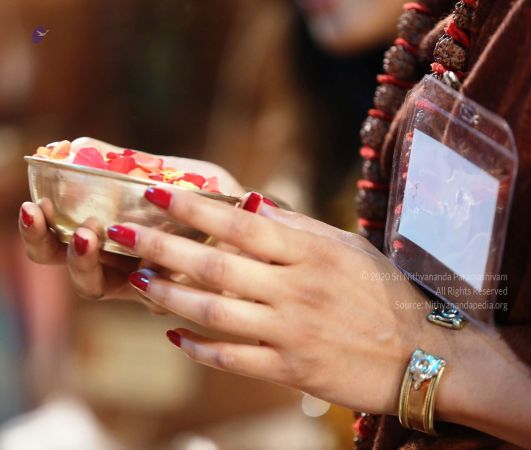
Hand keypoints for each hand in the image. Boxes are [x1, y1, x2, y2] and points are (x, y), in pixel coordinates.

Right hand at [19, 137, 245, 310]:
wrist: (257, 218)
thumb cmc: (208, 195)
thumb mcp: (168, 172)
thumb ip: (126, 163)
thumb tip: (73, 143)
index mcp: (112, 236)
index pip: (60, 240)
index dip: (39, 230)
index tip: (35, 205)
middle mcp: (120, 265)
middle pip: (69, 268)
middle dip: (53, 247)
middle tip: (50, 219)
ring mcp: (143, 286)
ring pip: (98, 288)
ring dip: (85, 262)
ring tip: (89, 233)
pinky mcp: (172, 297)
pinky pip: (146, 298)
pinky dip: (139, 278)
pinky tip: (143, 261)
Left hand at [109, 185, 434, 415]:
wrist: (423, 353)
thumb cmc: (385, 292)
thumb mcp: (346, 248)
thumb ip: (297, 230)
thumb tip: (252, 208)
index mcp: (311, 252)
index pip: (240, 224)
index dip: (194, 207)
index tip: (158, 193)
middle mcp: (295, 289)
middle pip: (216, 264)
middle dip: (163, 247)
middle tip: (122, 234)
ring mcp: (290, 331)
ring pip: (215, 311)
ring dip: (170, 295)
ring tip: (137, 281)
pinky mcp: (290, 369)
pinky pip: (233, 358)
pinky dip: (200, 347)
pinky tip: (174, 336)